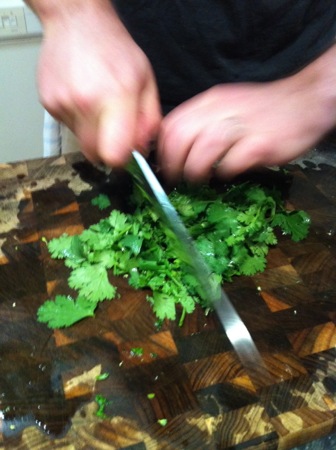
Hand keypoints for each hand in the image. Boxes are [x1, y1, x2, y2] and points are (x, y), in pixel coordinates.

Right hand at [36, 1, 161, 165]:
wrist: (77, 22)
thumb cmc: (114, 49)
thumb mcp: (146, 81)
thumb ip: (150, 120)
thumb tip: (143, 148)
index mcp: (115, 97)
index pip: (114, 155)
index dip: (122, 160)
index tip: (126, 153)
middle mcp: (86, 103)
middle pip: (95, 155)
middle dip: (107, 150)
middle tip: (114, 131)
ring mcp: (63, 104)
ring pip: (81, 142)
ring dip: (93, 133)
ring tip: (98, 106)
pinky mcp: (49, 104)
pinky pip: (68, 127)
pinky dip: (79, 120)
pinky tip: (84, 99)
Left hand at [158, 60, 335, 181]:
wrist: (303, 101)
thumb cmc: (261, 110)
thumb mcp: (226, 106)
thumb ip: (202, 123)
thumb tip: (178, 150)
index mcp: (210, 101)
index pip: (173, 124)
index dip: (162, 150)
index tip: (164, 166)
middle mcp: (223, 110)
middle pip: (182, 136)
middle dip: (173, 163)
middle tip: (177, 179)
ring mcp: (243, 126)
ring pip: (204, 148)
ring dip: (195, 170)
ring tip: (198, 180)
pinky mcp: (262, 143)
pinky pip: (234, 161)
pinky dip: (225, 172)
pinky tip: (226, 174)